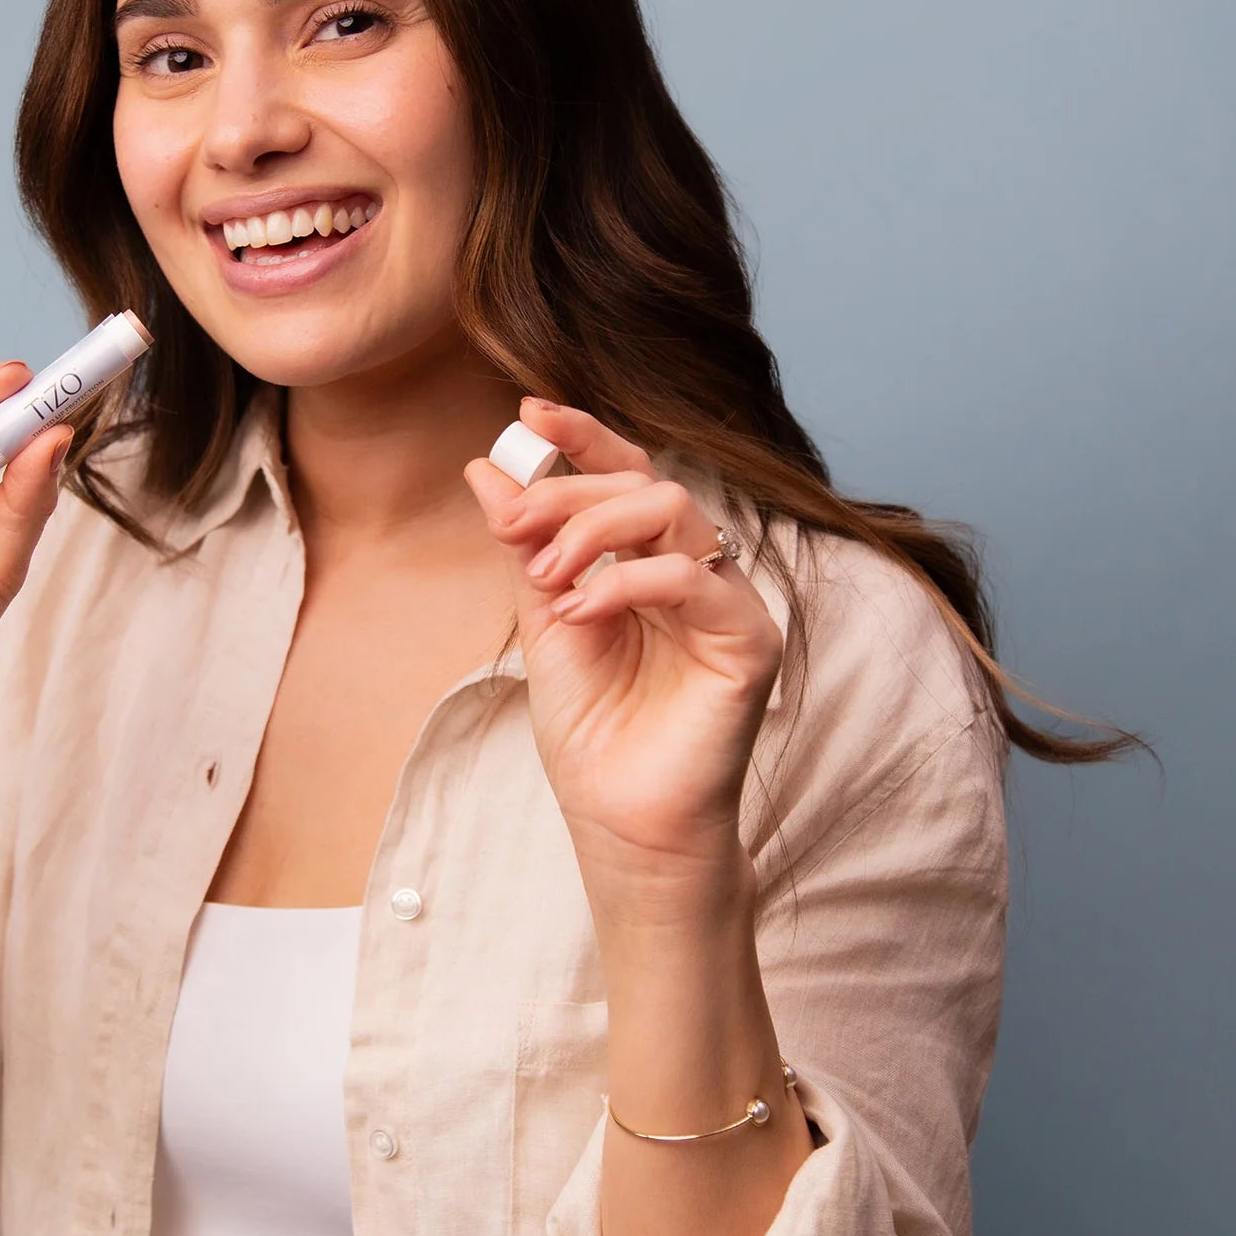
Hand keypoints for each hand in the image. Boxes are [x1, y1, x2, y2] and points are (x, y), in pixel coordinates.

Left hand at [464, 399, 782, 903]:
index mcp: (647, 560)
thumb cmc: (593, 730)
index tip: (528, 415)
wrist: (621, 820)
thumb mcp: (543, 620)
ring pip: (673, 510)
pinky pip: (694, 577)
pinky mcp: (749, 639)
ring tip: (547, 578)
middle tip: (514, 528)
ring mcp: (727, 601)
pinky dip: (626, 581)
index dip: (584, 436)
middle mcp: (695, 570)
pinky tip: (582, 609)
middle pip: (645, 482)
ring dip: (594, 528)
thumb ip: (525, 545)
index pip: (627, 473)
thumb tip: (486, 469)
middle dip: (569, 493)